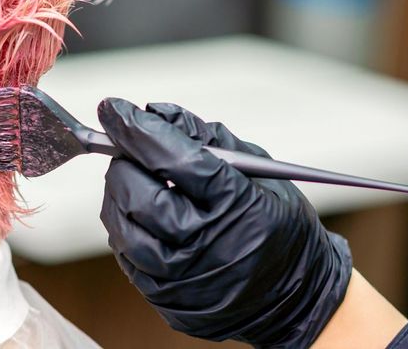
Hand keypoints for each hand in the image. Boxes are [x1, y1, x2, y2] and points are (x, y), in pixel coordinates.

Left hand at [97, 98, 351, 346]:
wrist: (293, 298)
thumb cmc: (276, 224)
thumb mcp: (257, 170)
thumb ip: (206, 137)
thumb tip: (155, 112)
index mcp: (238, 204)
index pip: (176, 159)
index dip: (139, 130)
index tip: (114, 110)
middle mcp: (208, 245)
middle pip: (141, 195)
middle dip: (124, 162)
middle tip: (126, 149)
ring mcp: (183, 277)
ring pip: (123, 227)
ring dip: (118, 194)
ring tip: (133, 180)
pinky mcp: (165, 298)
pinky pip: (126, 256)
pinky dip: (125, 227)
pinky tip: (139, 214)